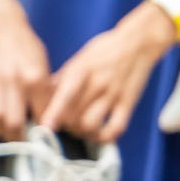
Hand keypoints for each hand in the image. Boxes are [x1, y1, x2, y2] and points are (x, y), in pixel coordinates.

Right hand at [0, 11, 51, 139]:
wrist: (1, 26)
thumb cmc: (26, 45)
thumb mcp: (44, 65)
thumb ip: (46, 91)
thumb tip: (49, 117)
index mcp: (35, 78)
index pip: (42, 115)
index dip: (45, 130)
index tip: (45, 136)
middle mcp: (14, 83)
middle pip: (15, 122)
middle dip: (20, 139)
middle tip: (24, 142)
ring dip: (1, 134)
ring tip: (7, 137)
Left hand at [42, 5, 175, 143]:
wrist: (137, 43)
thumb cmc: (104, 50)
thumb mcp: (79, 59)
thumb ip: (62, 77)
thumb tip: (42, 94)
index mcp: (81, 70)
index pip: (66, 95)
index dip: (55, 112)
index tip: (47, 126)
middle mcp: (96, 83)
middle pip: (75, 115)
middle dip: (66, 125)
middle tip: (64, 125)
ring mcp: (113, 94)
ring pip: (92, 124)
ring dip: (82, 133)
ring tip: (80, 130)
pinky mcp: (128, 103)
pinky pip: (117, 127)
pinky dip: (105, 136)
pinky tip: (99, 134)